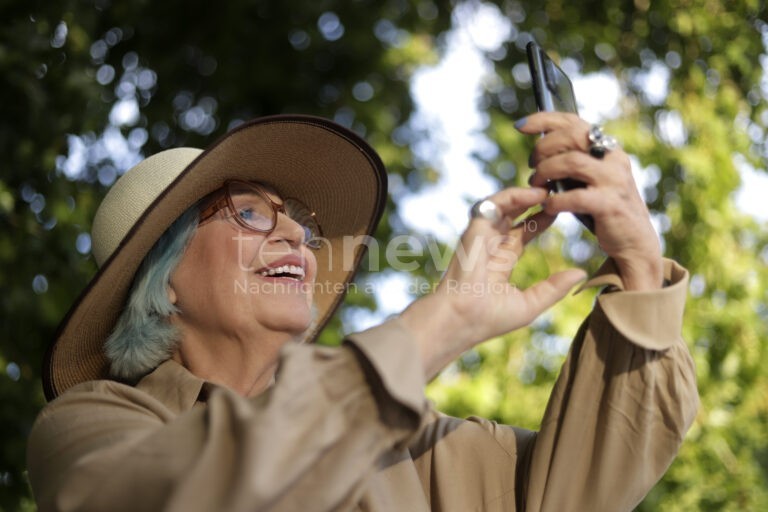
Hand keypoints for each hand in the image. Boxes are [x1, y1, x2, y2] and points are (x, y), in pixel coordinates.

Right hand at [399, 186, 586, 379]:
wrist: (462, 318)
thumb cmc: (490, 318)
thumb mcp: (530, 303)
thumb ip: (554, 287)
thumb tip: (581, 273)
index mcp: (500, 262)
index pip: (522, 233)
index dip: (539, 221)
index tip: (559, 211)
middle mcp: (489, 245)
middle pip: (512, 214)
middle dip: (533, 202)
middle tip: (557, 193)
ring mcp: (482, 235)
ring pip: (503, 204)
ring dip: (525, 194)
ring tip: (549, 190)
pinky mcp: (475, 229)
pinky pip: (494, 204)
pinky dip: (514, 195)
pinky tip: (534, 195)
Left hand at [517, 112, 662, 290]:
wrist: (634, 242)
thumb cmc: (604, 209)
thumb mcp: (591, 179)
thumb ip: (573, 161)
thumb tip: (541, 148)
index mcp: (608, 149)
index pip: (574, 122)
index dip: (545, 120)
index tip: (520, 125)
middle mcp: (614, 159)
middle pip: (571, 136)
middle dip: (542, 148)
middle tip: (531, 166)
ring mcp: (614, 180)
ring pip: (570, 162)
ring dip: (545, 172)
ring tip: (536, 185)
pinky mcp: (610, 204)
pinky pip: (574, 196)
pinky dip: (555, 200)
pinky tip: (548, 206)